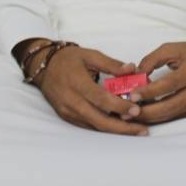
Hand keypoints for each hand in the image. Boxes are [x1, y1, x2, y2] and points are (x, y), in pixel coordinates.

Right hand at [27, 42, 147, 135]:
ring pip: (95, 126)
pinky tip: (119, 127)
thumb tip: (132, 69)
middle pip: (99, 120)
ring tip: (136, 130)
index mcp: (77, 83)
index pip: (101, 99)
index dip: (119, 106)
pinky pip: (88, 126)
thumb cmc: (68, 59)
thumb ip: (111, 64)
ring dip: (116, 130)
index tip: (137, 109)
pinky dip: (105, 127)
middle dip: (122, 127)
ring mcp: (68, 112)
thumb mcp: (89, 55)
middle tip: (142, 129)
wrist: (43, 67)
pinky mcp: (67, 117)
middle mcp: (71, 101)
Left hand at [128, 40, 185, 124]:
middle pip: (171, 105)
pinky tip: (144, 116)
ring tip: (131, 115)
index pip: (169, 84)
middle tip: (128, 111)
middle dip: (148, 111)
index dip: (150, 91)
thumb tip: (135, 76)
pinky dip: (158, 118)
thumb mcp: (170, 49)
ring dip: (150, 117)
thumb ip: (151, 60)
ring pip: (171, 115)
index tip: (132, 95)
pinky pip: (174, 117)